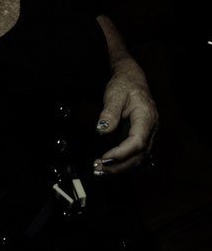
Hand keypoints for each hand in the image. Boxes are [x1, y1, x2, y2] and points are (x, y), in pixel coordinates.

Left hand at [93, 57, 158, 174]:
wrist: (132, 79)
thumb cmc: (124, 85)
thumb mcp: (115, 94)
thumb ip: (109, 112)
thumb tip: (102, 130)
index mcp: (147, 117)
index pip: (138, 142)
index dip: (122, 153)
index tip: (105, 158)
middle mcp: (151, 129)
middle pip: (139, 155)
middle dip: (119, 166)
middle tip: (98, 169)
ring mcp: (149, 135)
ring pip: (139, 159)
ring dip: (120, 168)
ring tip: (100, 170)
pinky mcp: (142, 138)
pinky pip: (136, 156)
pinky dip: (123, 163)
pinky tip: (109, 166)